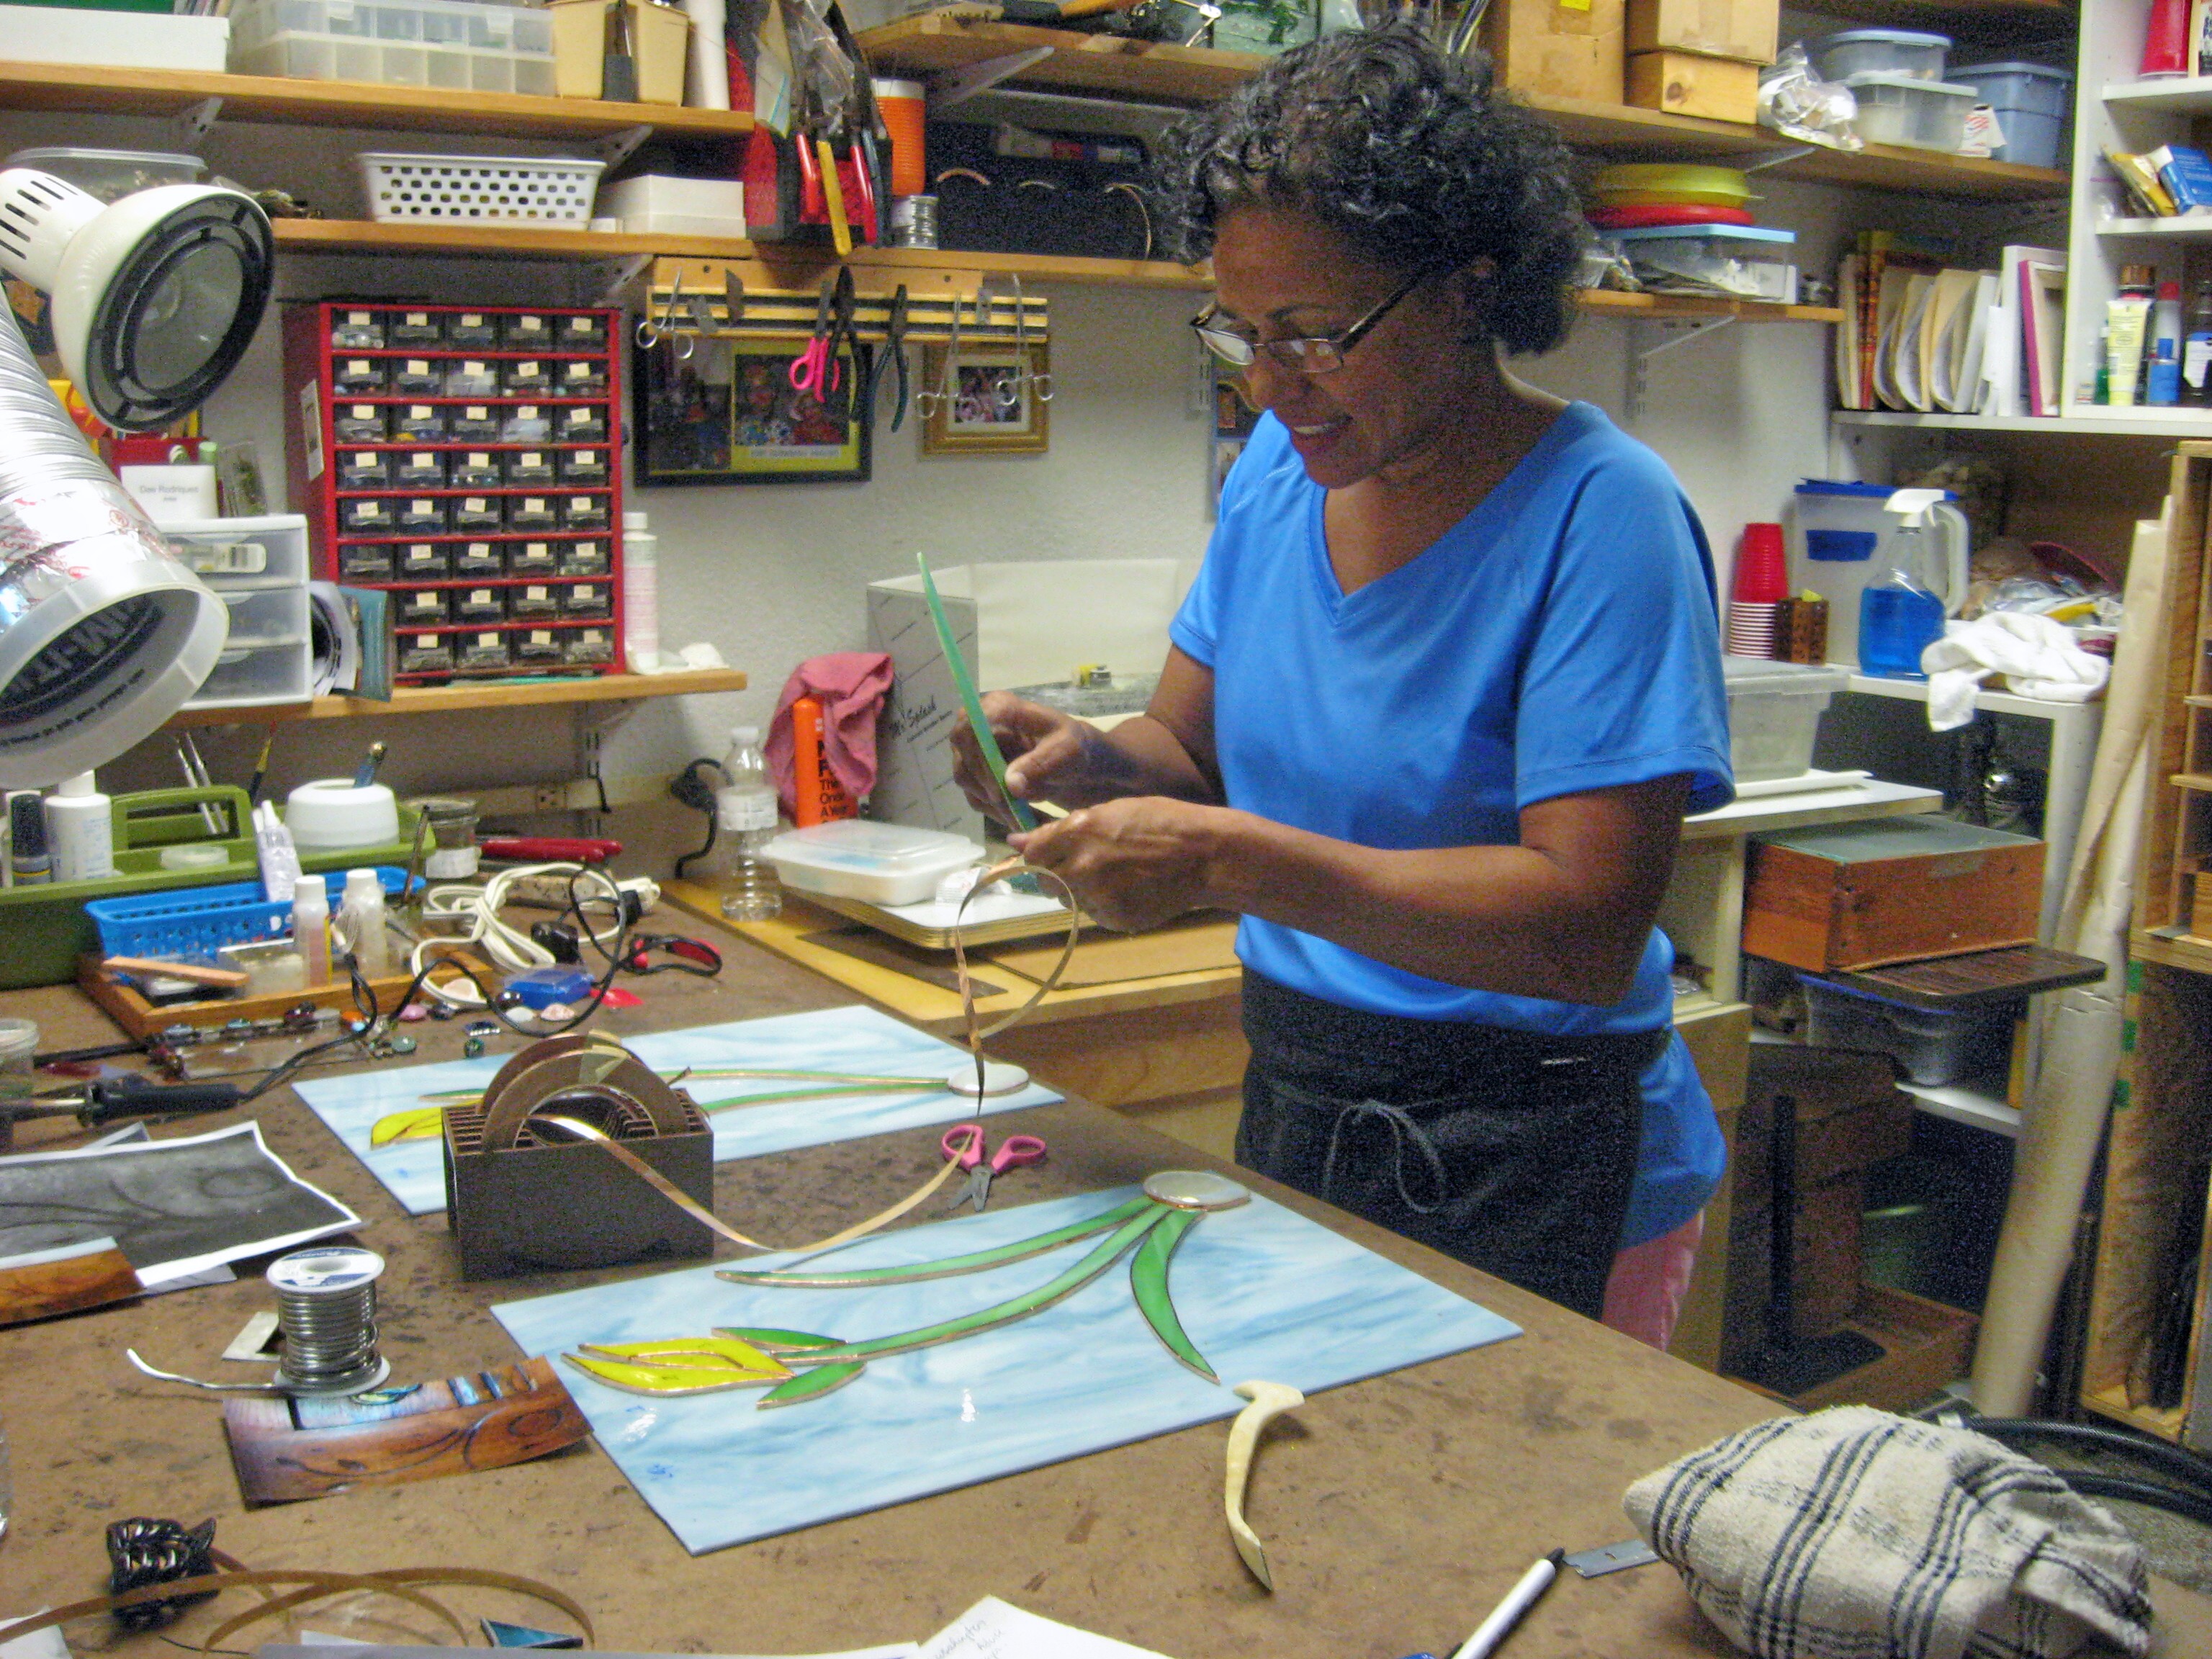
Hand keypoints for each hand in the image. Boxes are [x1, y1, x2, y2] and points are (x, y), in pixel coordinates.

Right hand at [950, 693, 1087, 825]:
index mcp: (1000, 707)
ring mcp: (974, 751)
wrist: (1075, 764)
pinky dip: (998, 813)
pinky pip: (976, 797)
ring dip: (995, 805)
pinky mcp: (976, 775)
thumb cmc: (1073, 747)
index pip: (971, 727)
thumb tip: (1011, 785)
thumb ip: (1042, 763)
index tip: (1000, 789)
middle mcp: (979, 726)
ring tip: (1026, 818)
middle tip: (1015, 812)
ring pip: (968, 783)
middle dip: (988, 789)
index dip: (978, 758)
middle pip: (964, 758)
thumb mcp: (1069, 750)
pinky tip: (1022, 819)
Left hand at [1010, 797, 1218, 932]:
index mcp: (1079, 831)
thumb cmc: (1162, 821)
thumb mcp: (1111, 811)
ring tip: (1115, 876)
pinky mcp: (1113, 918)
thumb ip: (1061, 829)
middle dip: (1057, 875)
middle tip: (1085, 866)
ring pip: (1070, 900)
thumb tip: (1015, 843)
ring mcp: (1098, 895)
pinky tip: (1129, 890)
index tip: (1048, 856)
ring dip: (1081, 891)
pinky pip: (1093, 914)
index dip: (1038, 856)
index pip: (1032, 855)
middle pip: (1045, 882)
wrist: (1204, 856)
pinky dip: (1103, 905)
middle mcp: (1082, 865)